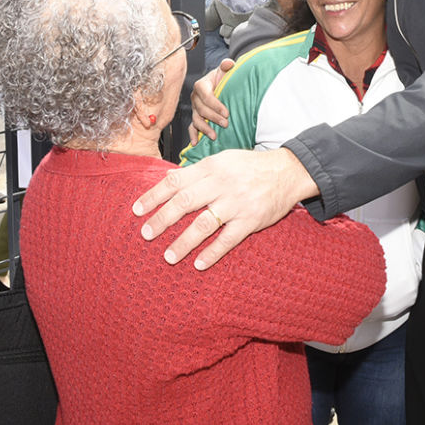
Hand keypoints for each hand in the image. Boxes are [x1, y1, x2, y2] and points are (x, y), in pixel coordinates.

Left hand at [132, 147, 318, 269]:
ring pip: (204, 224)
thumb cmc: (249, 167)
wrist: (287, 171)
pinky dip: (213, 253)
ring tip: (168, 256)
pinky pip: (228, 239)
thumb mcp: (222, 161)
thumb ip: (197, 173)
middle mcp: (221, 184)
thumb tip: (168, 181)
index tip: (136, 210)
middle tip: (145, 234)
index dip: (154, 195)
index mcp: (211, 168)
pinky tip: (199, 264)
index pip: (175, 181)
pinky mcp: (251, 220)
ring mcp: (236, 203)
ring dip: (183, 242)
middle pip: (185, 201)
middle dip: (162, 219)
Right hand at [189, 60, 233, 143]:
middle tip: (226, 124)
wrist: (218, 84)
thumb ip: (226, 66)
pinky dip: (192, 135)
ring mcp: (194, 109)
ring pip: (196, 120)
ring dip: (204, 129)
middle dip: (213, 118)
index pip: (206, 96)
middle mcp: (195, 98)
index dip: (215, 105)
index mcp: (201, 85)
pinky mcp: (195, 117)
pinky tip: (196, 143)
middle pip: (201, 109)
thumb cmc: (221, 78)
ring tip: (214, 136)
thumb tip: (229, 63)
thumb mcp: (224, 70)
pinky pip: (192, 127)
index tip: (227, 112)